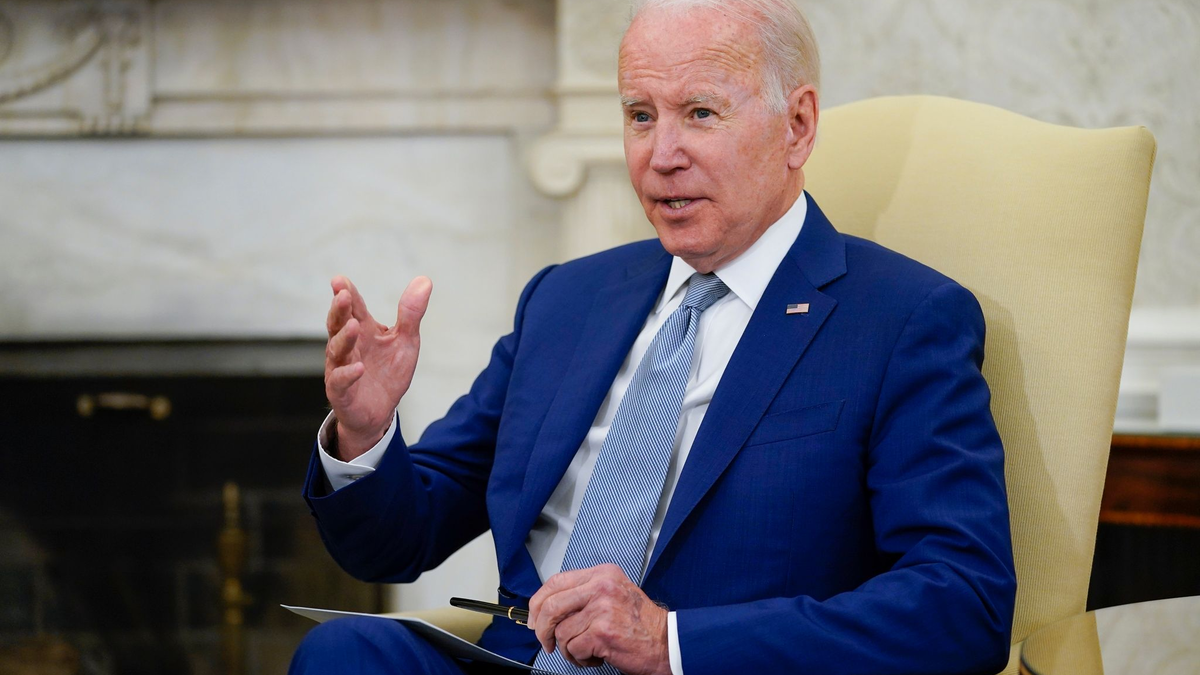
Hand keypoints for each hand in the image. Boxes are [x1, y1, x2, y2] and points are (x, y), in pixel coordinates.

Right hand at [324, 275, 431, 459]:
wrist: (380, 412)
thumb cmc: (389, 372)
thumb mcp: (406, 340)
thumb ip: (411, 313)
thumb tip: (425, 280)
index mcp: (363, 331)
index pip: (353, 308)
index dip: (347, 293)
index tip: (340, 280)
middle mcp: (347, 346)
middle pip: (338, 324)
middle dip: (339, 310)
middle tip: (343, 295)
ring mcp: (341, 368)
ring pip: (337, 350)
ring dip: (344, 337)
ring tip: (354, 326)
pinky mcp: (342, 392)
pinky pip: (341, 381)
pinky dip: (349, 374)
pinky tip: (359, 368)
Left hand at [528, 564, 670, 674]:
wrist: (667, 642)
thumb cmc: (641, 623)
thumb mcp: (614, 594)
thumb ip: (584, 594)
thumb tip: (548, 609)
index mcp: (602, 574)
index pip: (556, 582)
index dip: (538, 602)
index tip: (534, 618)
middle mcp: (601, 587)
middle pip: (551, 605)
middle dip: (542, 629)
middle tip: (546, 643)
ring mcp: (601, 608)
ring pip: (561, 632)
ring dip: (568, 649)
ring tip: (586, 651)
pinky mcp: (602, 632)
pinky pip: (573, 648)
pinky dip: (580, 659)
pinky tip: (596, 657)